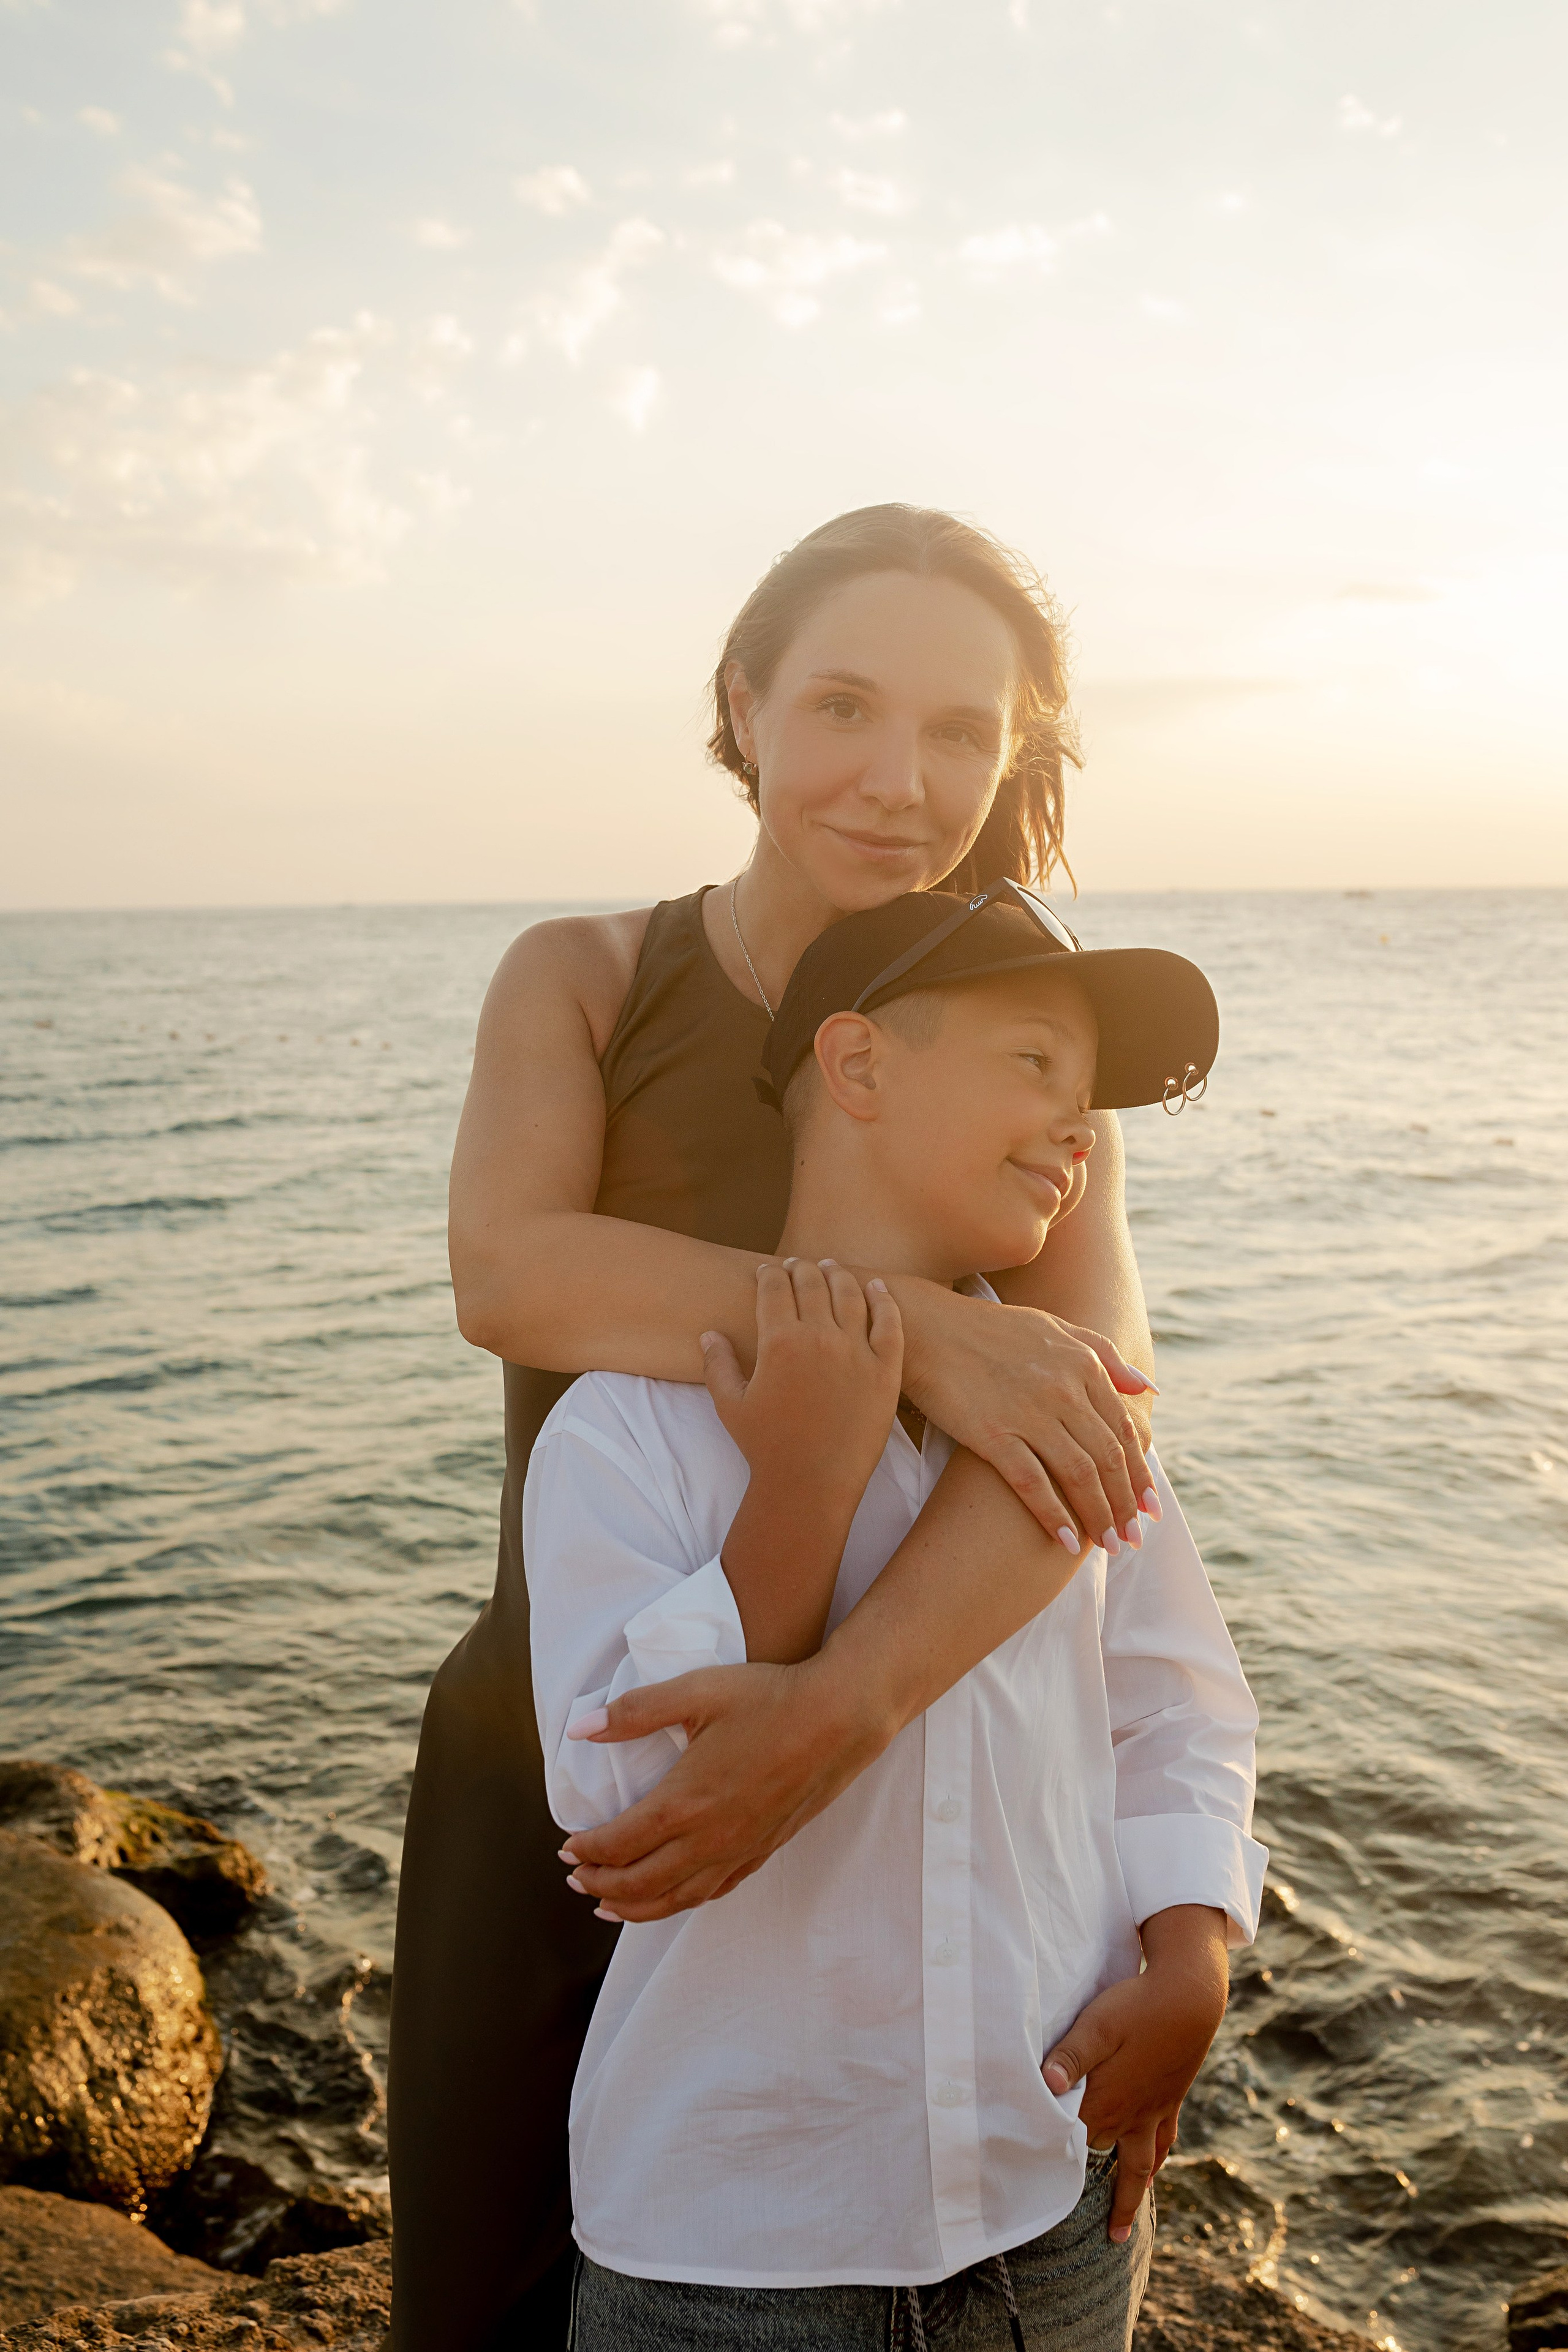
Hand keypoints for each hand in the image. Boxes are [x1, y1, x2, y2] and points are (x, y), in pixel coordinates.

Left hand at [557, 1651, 891, 1920]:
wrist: (840, 1718)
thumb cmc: (768, 1698)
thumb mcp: (696, 1691)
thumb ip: (635, 1711)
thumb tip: (579, 1729)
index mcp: (685, 1802)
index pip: (619, 1844)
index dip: (586, 1851)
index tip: (566, 1847)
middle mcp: (710, 1838)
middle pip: (640, 1883)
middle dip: (601, 1885)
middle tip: (576, 1878)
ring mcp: (739, 1849)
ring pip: (676, 1898)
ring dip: (636, 1907)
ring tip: (609, 1905)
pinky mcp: (763, 1850)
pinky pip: (713, 1891)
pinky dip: (681, 1902)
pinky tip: (673, 1894)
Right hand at [701, 1258, 902, 1522]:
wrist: (811, 1484)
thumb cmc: (766, 1447)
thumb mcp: (729, 1405)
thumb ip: (717, 1364)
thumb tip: (709, 1333)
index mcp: (779, 1341)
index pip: (774, 1288)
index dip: (769, 1273)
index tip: (768, 1270)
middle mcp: (819, 1338)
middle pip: (812, 1284)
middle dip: (802, 1269)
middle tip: (799, 1265)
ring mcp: (857, 1352)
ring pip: (850, 1295)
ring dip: (838, 1275)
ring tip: (832, 1268)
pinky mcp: (886, 1371)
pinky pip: (890, 1324)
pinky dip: (883, 1300)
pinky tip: (876, 1287)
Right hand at [893, 1281, 1157, 1556]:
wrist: (927, 1330)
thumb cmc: (990, 1330)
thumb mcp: (1055, 1328)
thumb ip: (1104, 1356)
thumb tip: (1147, 1389)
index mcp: (1082, 1365)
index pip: (1124, 1430)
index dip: (1140, 1474)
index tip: (1150, 1508)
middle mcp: (1063, 1389)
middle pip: (1108, 1458)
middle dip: (1126, 1504)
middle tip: (1134, 1539)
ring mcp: (1028, 1412)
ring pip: (1079, 1474)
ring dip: (1100, 1516)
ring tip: (1109, 1546)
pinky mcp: (992, 1434)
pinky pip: (1033, 1483)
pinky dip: (1054, 1515)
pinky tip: (1066, 1542)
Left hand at [1041, 1905, 1228, 2241]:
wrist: (1190, 1998)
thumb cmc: (1136, 2008)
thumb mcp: (1096, 2025)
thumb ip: (1070, 2056)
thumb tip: (1045, 2085)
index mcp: (1107, 2103)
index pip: (1072, 2142)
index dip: (1049, 2156)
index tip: (1025, 2178)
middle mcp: (1131, 2117)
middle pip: (1099, 2154)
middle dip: (1081, 2178)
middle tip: (1058, 2210)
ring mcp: (1153, 2112)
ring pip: (1139, 2166)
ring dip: (1126, 2195)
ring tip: (1118, 2228)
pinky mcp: (1170, 2100)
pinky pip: (1163, 2144)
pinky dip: (1155, 2162)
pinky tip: (1153, 2170)